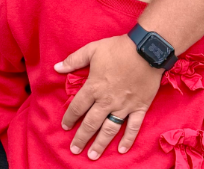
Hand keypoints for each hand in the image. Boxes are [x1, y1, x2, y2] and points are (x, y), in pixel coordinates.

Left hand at [55, 35, 162, 159]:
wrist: (146, 50)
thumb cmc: (117, 48)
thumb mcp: (92, 50)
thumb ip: (74, 60)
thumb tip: (57, 67)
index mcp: (94, 87)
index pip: (78, 107)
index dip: (70, 117)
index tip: (65, 126)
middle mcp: (107, 100)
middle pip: (91, 123)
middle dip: (81, 138)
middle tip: (74, 149)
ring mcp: (124, 106)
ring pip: (109, 129)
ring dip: (100, 144)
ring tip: (92, 156)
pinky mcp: (139, 108)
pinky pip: (133, 127)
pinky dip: (128, 140)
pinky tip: (121, 150)